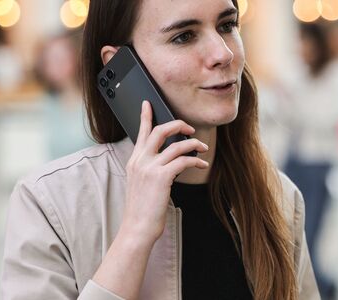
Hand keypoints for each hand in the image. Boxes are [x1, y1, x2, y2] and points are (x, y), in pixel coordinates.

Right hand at [120, 101, 209, 243]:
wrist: (137, 227)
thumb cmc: (142, 209)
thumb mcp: (141, 184)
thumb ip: (150, 168)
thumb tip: (168, 160)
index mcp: (134, 161)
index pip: (141, 133)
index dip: (145, 116)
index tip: (148, 103)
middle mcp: (140, 161)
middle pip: (160, 131)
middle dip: (178, 124)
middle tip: (190, 128)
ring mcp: (150, 168)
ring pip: (176, 145)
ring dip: (193, 144)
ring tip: (203, 148)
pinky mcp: (161, 177)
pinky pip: (183, 160)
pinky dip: (195, 159)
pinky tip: (202, 164)